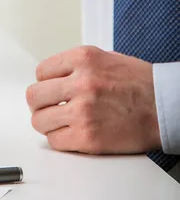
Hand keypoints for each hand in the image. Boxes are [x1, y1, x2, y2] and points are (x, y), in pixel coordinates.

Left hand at [26, 46, 160, 153]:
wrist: (165, 107)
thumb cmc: (139, 84)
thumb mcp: (103, 59)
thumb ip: (74, 66)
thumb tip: (49, 78)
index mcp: (83, 59)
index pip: (41, 72)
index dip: (45, 83)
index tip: (51, 90)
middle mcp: (81, 82)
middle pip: (34, 96)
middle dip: (40, 104)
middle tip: (49, 107)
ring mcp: (83, 110)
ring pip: (39, 121)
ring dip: (47, 123)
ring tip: (61, 122)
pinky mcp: (88, 137)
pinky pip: (55, 141)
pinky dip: (60, 139)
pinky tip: (72, 134)